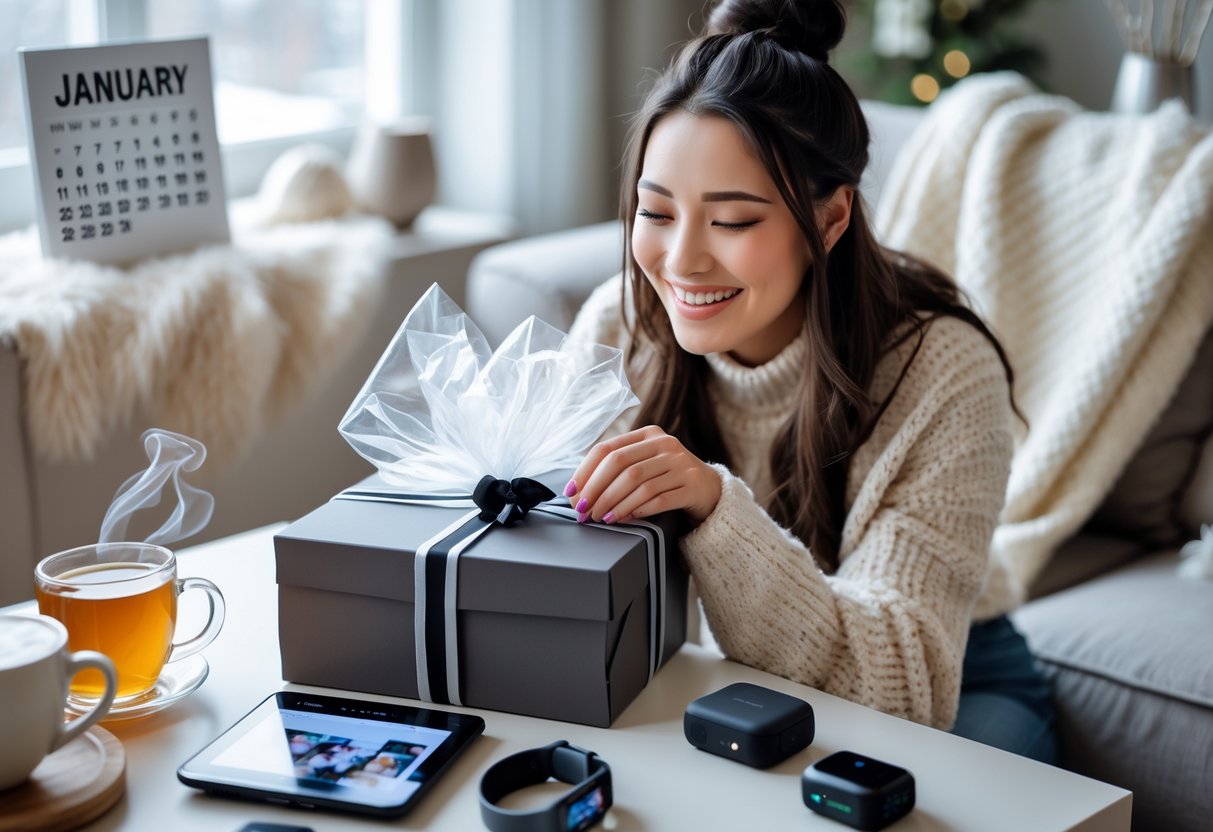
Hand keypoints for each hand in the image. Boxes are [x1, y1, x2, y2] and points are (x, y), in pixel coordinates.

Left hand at [566, 425, 721, 525]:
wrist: (710, 489)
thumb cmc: (668, 478)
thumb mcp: (646, 464)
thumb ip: (618, 470)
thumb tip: (578, 492)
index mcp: (648, 435)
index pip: (608, 449)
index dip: (585, 472)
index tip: (571, 493)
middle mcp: (665, 444)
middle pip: (620, 464)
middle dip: (596, 490)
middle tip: (584, 511)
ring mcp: (681, 463)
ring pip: (638, 482)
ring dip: (614, 503)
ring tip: (602, 518)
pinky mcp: (692, 485)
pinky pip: (659, 498)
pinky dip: (638, 509)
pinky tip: (627, 517)